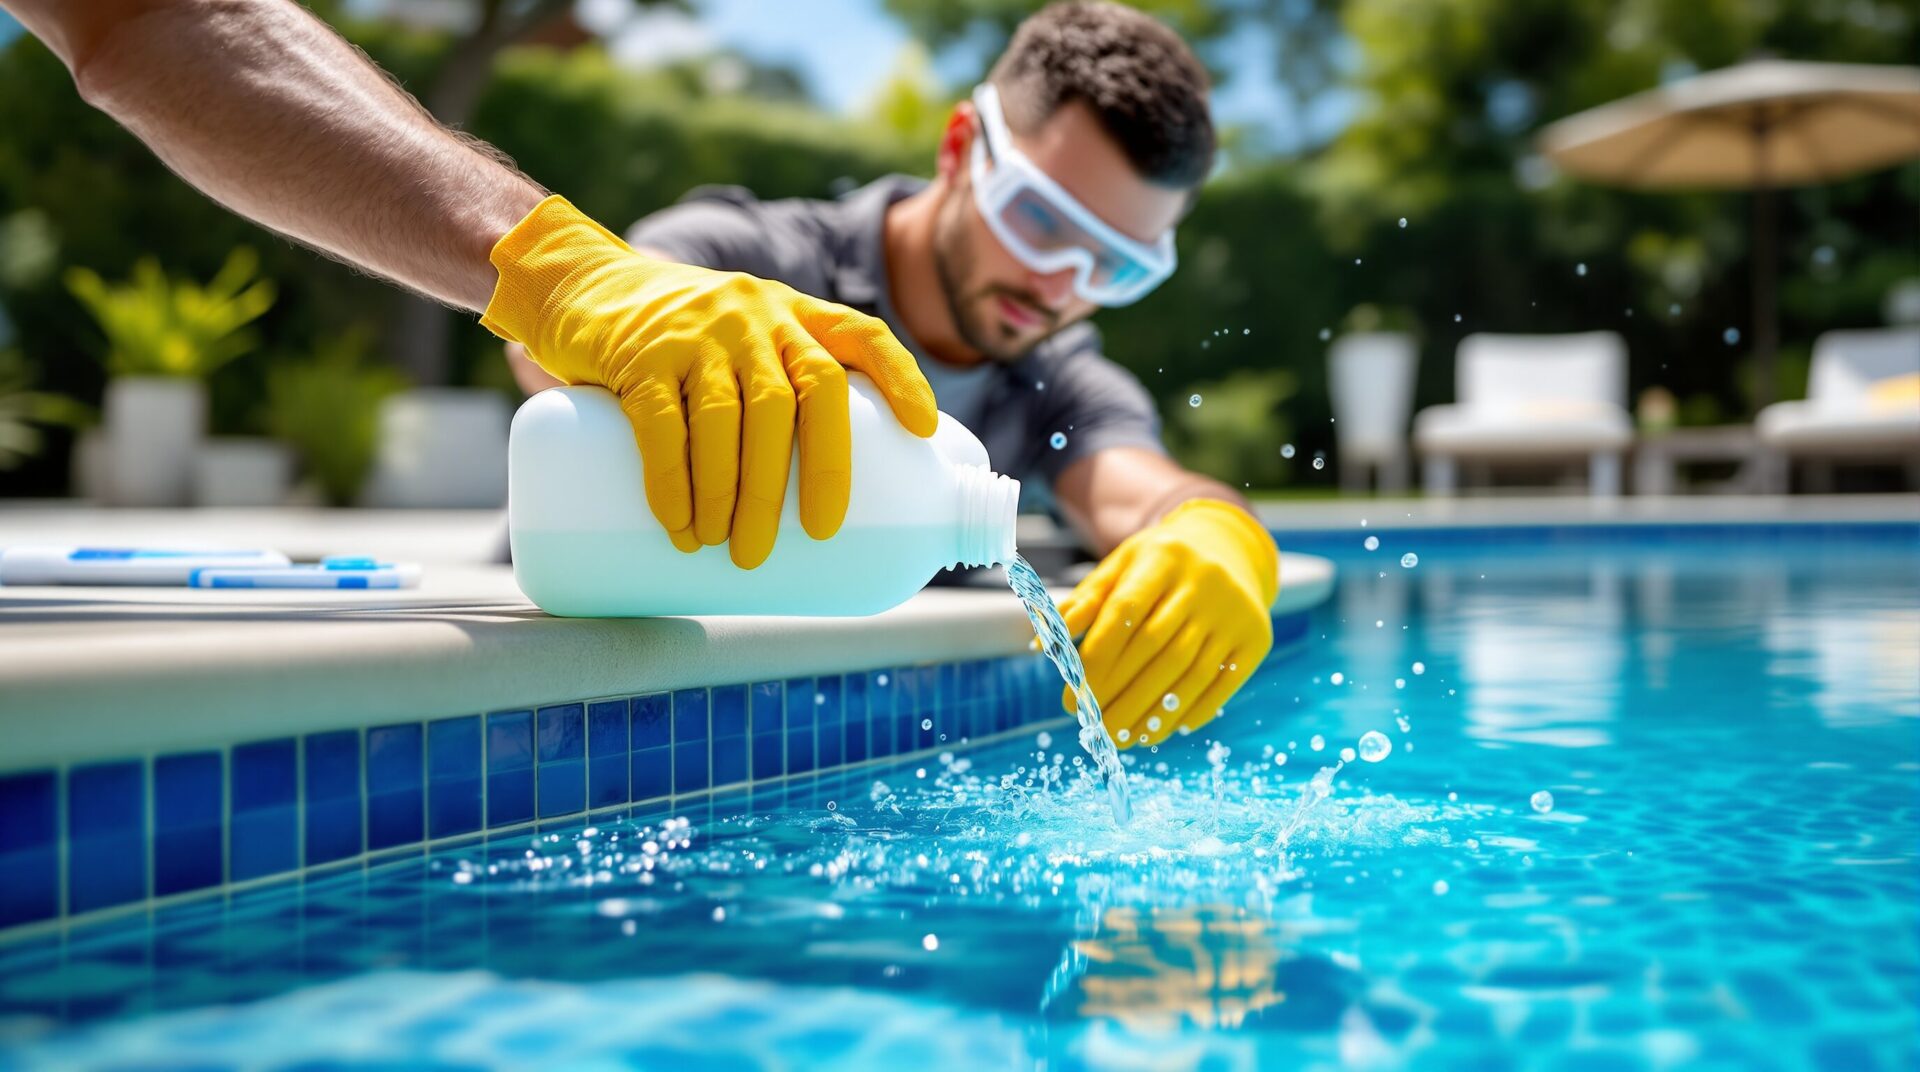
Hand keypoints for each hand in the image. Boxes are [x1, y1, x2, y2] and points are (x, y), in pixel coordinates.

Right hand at [480, 196, 937, 568]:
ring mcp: (696, 331)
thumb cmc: (686, 342)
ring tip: (727, 546)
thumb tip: (831, 507)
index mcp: (793, 313)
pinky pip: (661, 421)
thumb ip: (784, 392)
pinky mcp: (639, 354)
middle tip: (807, 538)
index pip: (860, 335)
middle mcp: (754, 314)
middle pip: (798, 397)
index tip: (923, 430)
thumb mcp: (747, 340)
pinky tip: (678, 524)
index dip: (901, 378)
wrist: (585, 289)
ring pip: (730, 416)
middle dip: (809, 474)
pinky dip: (672, 479)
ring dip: (733, 493)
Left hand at [1058, 499, 1278, 746]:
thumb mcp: (1121, 566)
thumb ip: (1084, 602)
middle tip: (1091, 725)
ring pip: (1188, 672)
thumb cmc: (1158, 565)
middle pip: (1156, 649)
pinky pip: (1222, 684)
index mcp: (1163, 557)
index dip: (1097, 659)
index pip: (1125, 612)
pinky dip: (1190, 712)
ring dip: (1152, 712)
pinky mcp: (1257, 637)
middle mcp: (1204, 582)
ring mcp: (1235, 611)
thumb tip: (1043, 643)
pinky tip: (1161, 730)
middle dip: (1119, 694)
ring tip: (1122, 736)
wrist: (1228, 549)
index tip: (1072, 695)